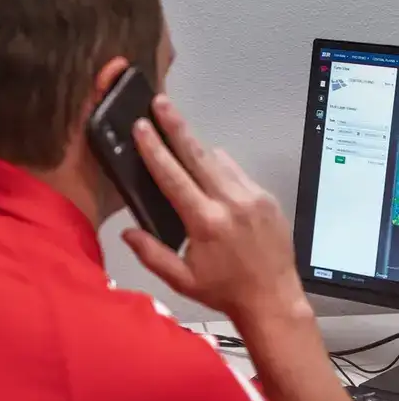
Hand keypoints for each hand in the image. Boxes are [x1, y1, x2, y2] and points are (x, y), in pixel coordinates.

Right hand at [122, 95, 309, 321]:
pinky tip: (210, 167)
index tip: (141, 127)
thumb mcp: (181, 280)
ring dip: (197, 145)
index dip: (154, 150)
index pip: (173, 177)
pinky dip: (220, 166)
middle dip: (176, 126)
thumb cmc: (225, 291)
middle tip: (161, 102)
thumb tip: (127, 231)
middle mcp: (230, 203)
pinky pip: (238, 172)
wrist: (273, 298)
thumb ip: (151, 254)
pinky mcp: (266, 198)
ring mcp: (252, 197)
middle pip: (198, 154)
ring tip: (179, 131)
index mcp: (206, 222)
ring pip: (219, 159)